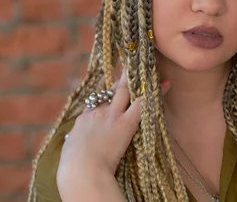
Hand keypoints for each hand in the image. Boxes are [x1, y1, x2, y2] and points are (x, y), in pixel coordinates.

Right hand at [56, 68, 170, 195]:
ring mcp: (112, 115)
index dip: (106, 93)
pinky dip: (154, 94)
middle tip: (131, 67)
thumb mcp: (71, 147)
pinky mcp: (126, 123)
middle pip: (112, 90)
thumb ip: (77, 139)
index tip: (113, 88)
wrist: (82, 171)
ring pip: (125, 90)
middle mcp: (98, 111)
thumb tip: (76, 139)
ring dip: (136, 79)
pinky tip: (164, 84)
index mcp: (83, 118)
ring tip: (146, 68)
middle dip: (122, 79)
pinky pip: (142, 104)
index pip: (97, 100)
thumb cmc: (73, 166)